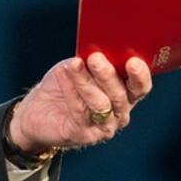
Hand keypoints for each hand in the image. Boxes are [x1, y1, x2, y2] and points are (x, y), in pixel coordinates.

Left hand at [8, 52, 153, 152]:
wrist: (39, 108)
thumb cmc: (66, 83)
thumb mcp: (83, 66)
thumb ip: (95, 59)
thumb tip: (100, 46)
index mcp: (126, 94)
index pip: (140, 87)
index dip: (140, 75)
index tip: (133, 61)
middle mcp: (119, 113)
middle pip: (120, 96)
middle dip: (108, 76)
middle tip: (95, 59)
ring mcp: (103, 127)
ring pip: (100, 104)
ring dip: (86, 82)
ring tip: (74, 64)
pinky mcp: (82, 134)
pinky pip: (79, 111)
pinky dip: (71, 90)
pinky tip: (63, 74)